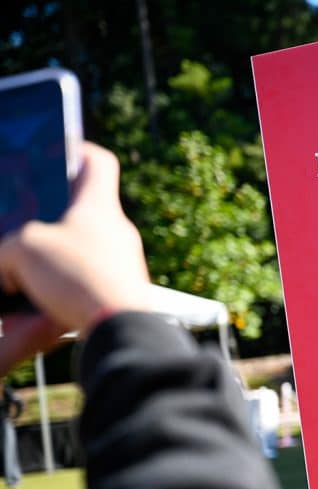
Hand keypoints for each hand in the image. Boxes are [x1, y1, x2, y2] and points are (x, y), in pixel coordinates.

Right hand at [0, 142, 150, 375]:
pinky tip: (41, 298)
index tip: (55, 153)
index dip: (76, 150)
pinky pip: (88, 276)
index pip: (98, 162)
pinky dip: (64, 282)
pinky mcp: (121, 290)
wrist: (121, 328)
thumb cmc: (79, 278)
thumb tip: (6, 269)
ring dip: (54, 253)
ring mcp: (123, 261)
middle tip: (23, 222)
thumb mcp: (23, 252)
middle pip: (83, 208)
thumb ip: (7, 250)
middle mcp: (118, 230)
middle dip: (49, 215)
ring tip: (23, 267)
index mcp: (99, 206)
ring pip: (83, 246)